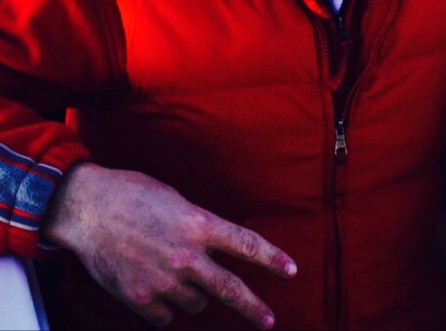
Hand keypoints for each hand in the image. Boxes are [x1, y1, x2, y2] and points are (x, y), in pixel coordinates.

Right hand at [42, 163, 296, 327]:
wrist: (88, 209)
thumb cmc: (132, 194)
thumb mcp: (174, 200)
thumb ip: (197, 226)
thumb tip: (210, 249)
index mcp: (198, 224)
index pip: (246, 244)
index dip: (272, 259)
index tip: (291, 270)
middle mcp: (187, 256)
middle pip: (231, 290)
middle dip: (255, 308)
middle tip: (270, 320)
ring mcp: (165, 281)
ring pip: (196, 303)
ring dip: (192, 293)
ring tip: (169, 270)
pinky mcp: (142, 300)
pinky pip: (166, 315)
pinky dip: (163, 305)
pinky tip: (149, 284)